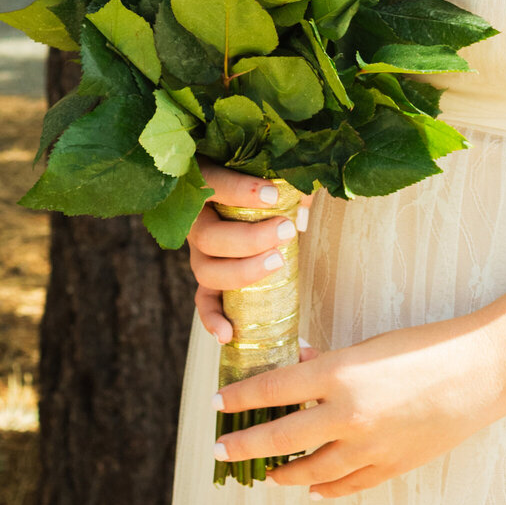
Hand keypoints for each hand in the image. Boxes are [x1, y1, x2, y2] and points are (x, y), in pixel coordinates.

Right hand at [185, 164, 313, 347]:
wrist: (252, 199)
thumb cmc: (265, 179)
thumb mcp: (275, 170)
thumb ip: (290, 176)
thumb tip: (309, 194)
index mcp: (206, 183)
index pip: (214, 183)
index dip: (240, 192)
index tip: (273, 196)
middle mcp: (196, 220)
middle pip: (210, 237)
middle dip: (250, 239)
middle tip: (287, 231)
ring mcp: (200, 252)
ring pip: (206, 271)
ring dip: (242, 273)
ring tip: (278, 262)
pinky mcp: (208, 278)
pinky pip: (204, 301)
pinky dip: (213, 319)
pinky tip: (228, 334)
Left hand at [214, 317, 505, 497]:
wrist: (483, 370)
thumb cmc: (427, 345)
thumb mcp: (372, 344)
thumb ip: (331, 362)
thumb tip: (301, 365)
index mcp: (339, 375)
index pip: (273, 390)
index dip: (241, 399)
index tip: (218, 405)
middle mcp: (348, 415)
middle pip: (281, 438)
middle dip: (246, 445)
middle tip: (222, 450)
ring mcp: (370, 446)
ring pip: (311, 471)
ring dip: (283, 474)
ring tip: (266, 474)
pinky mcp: (393, 465)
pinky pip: (348, 484)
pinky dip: (326, 489)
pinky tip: (311, 490)